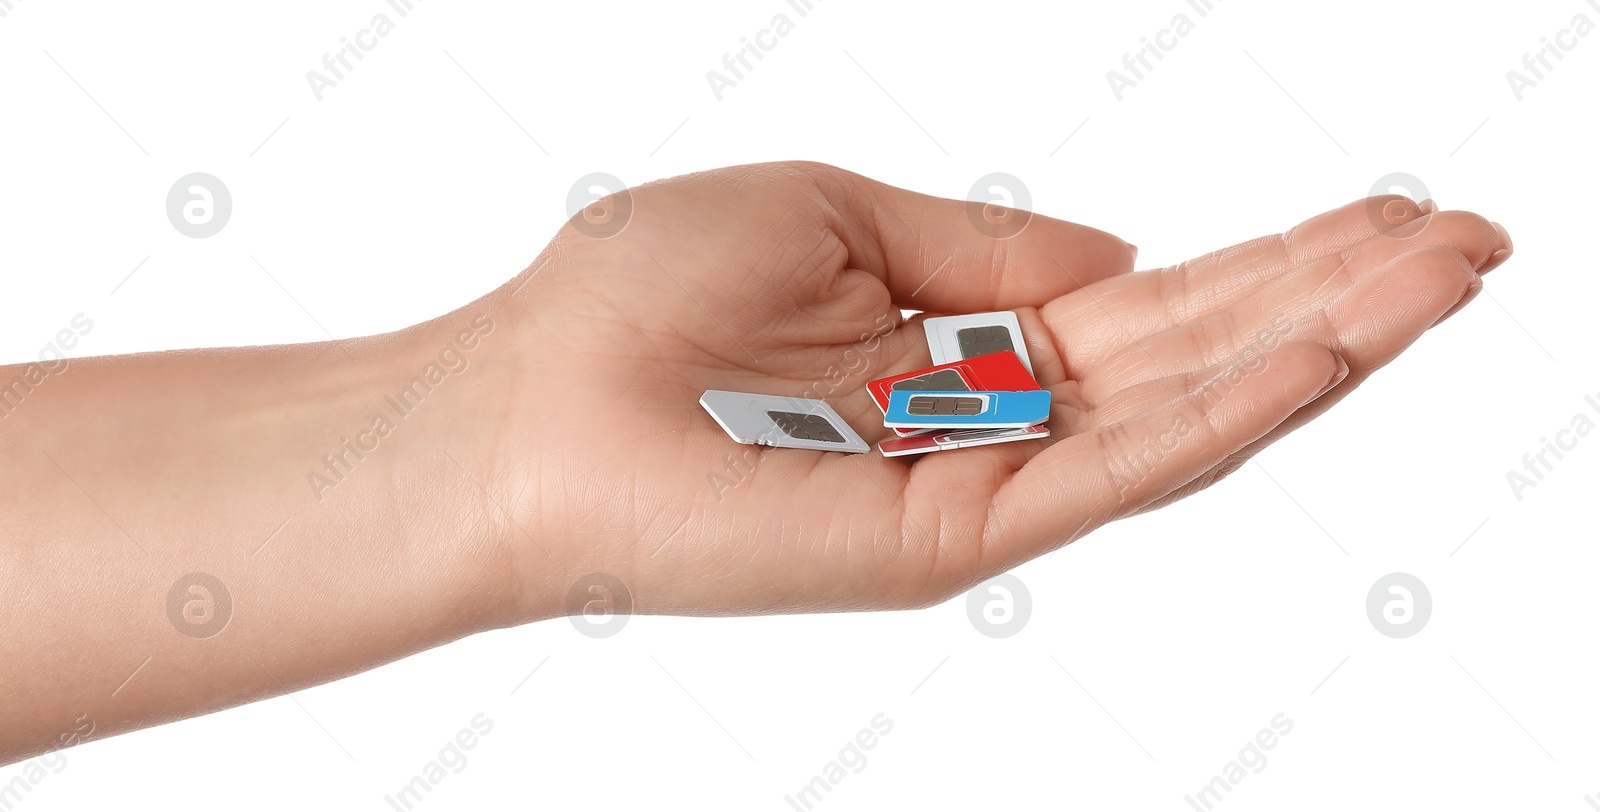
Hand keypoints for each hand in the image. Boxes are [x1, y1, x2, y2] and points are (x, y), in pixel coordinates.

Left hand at [489, 162, 1510, 618]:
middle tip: (1474, 242)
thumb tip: (1123, 257)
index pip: (1153, 300)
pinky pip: (1106, 475)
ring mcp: (980, 486)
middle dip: (1337, 296)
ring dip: (1320, 347)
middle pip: (1196, 354)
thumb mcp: (836, 210)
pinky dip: (1219, 418)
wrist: (521, 403)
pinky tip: (1317, 357)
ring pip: (1183, 417)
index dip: (1271, 255)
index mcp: (963, 340)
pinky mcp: (949, 539)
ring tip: (1444, 283)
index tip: (1385, 212)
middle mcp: (989, 417)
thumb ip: (990, 242)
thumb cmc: (640, 297)